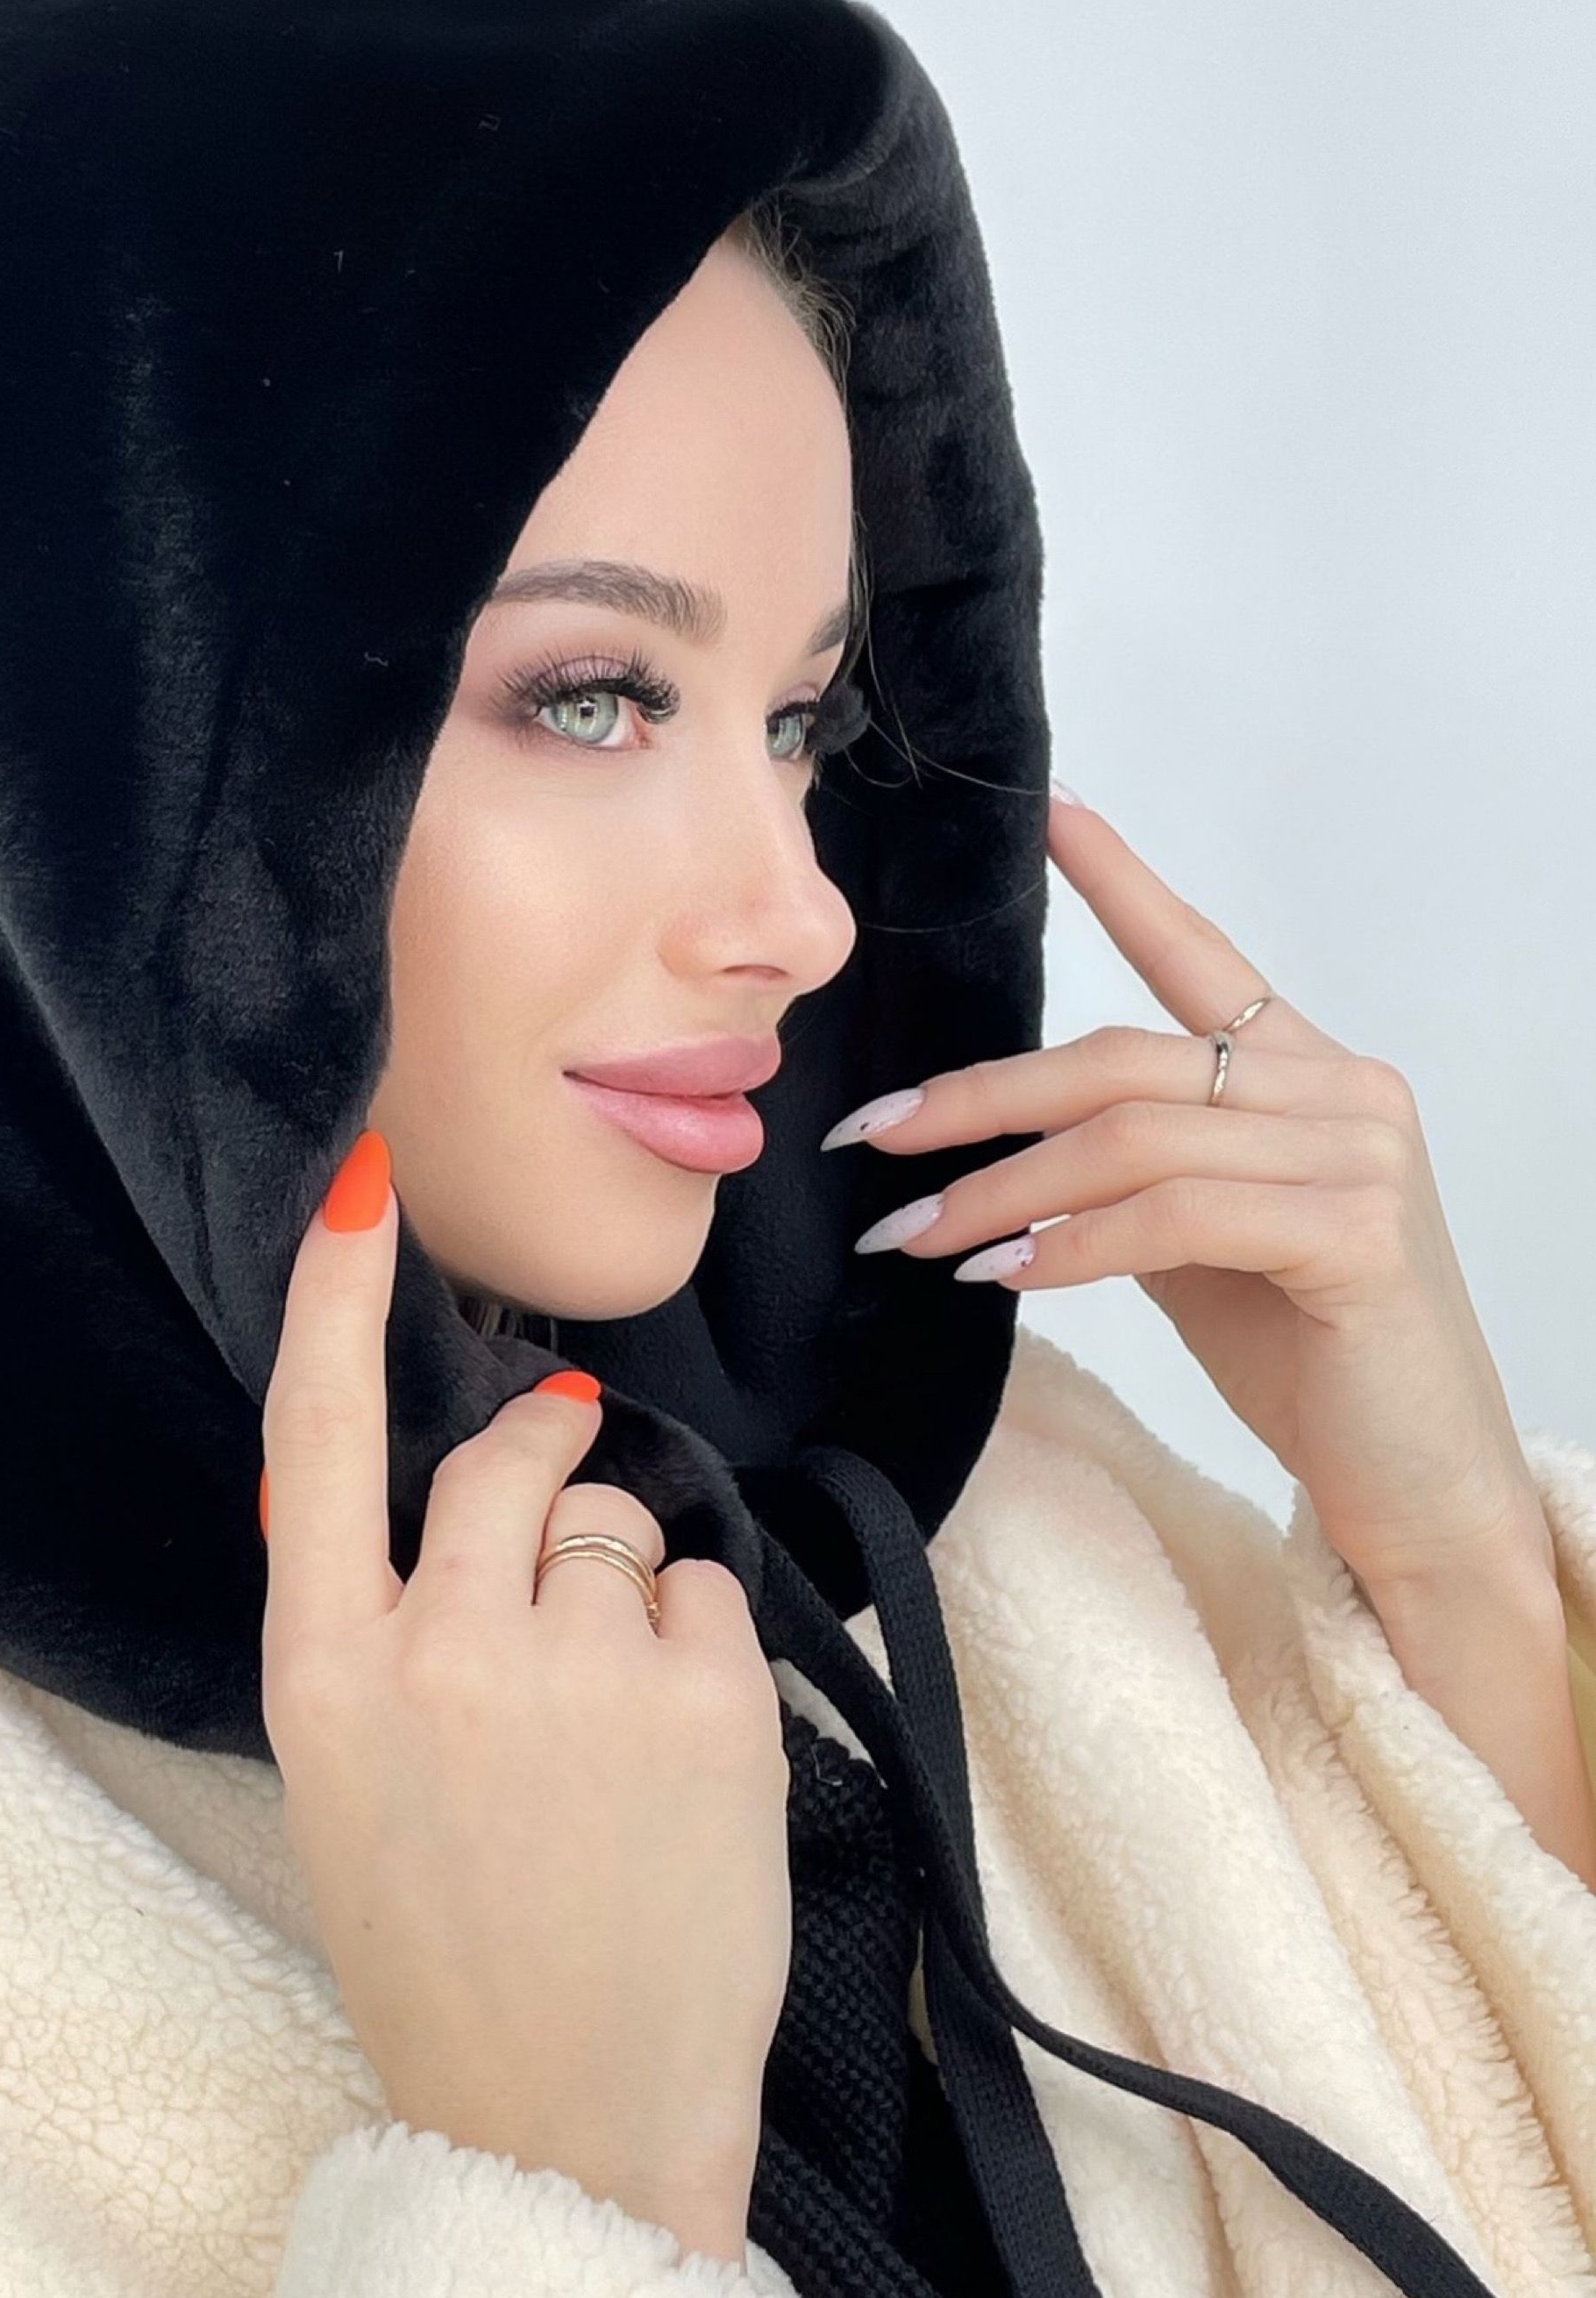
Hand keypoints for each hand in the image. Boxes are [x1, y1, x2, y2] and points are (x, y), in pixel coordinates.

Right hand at [257, 1126, 792, 2265]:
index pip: (314, 1440)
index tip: (364, 1181)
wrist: (567, 2126)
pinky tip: (675, 1768)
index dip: (333, 1299)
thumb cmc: (451, 1959)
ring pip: (619, 1534)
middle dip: (544, 1471)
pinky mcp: (704, 1701)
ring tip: (614, 1742)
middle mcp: (437, 1649)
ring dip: (628, 1595)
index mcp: (323, 1674)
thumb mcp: (350, 1785)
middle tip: (565, 1533)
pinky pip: (710, 1597)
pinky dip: (703, 1653)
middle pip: (501, 1463)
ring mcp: (575, 1671)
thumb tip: (442, 1476)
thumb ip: (377, 1628)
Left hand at [824, 787, 1595, 1895]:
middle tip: (876, 1138)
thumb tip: (1008, 1152)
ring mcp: (1359, 1155)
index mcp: (1308, 1073)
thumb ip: (1138, 1173)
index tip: (1053, 816)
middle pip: (1123, 1060)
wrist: (1420, 1481)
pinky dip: (1072, 1244)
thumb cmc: (1310, 1358)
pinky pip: (1174, 1215)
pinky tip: (1003, 1274)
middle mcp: (1344, 1089)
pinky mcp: (1355, 1234)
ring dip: (1001, 1188)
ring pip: (1132, 1138)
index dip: (1125, 883)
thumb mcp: (1205, 1244)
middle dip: (982, 1100)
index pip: (1202, 957)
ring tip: (915, 1235)